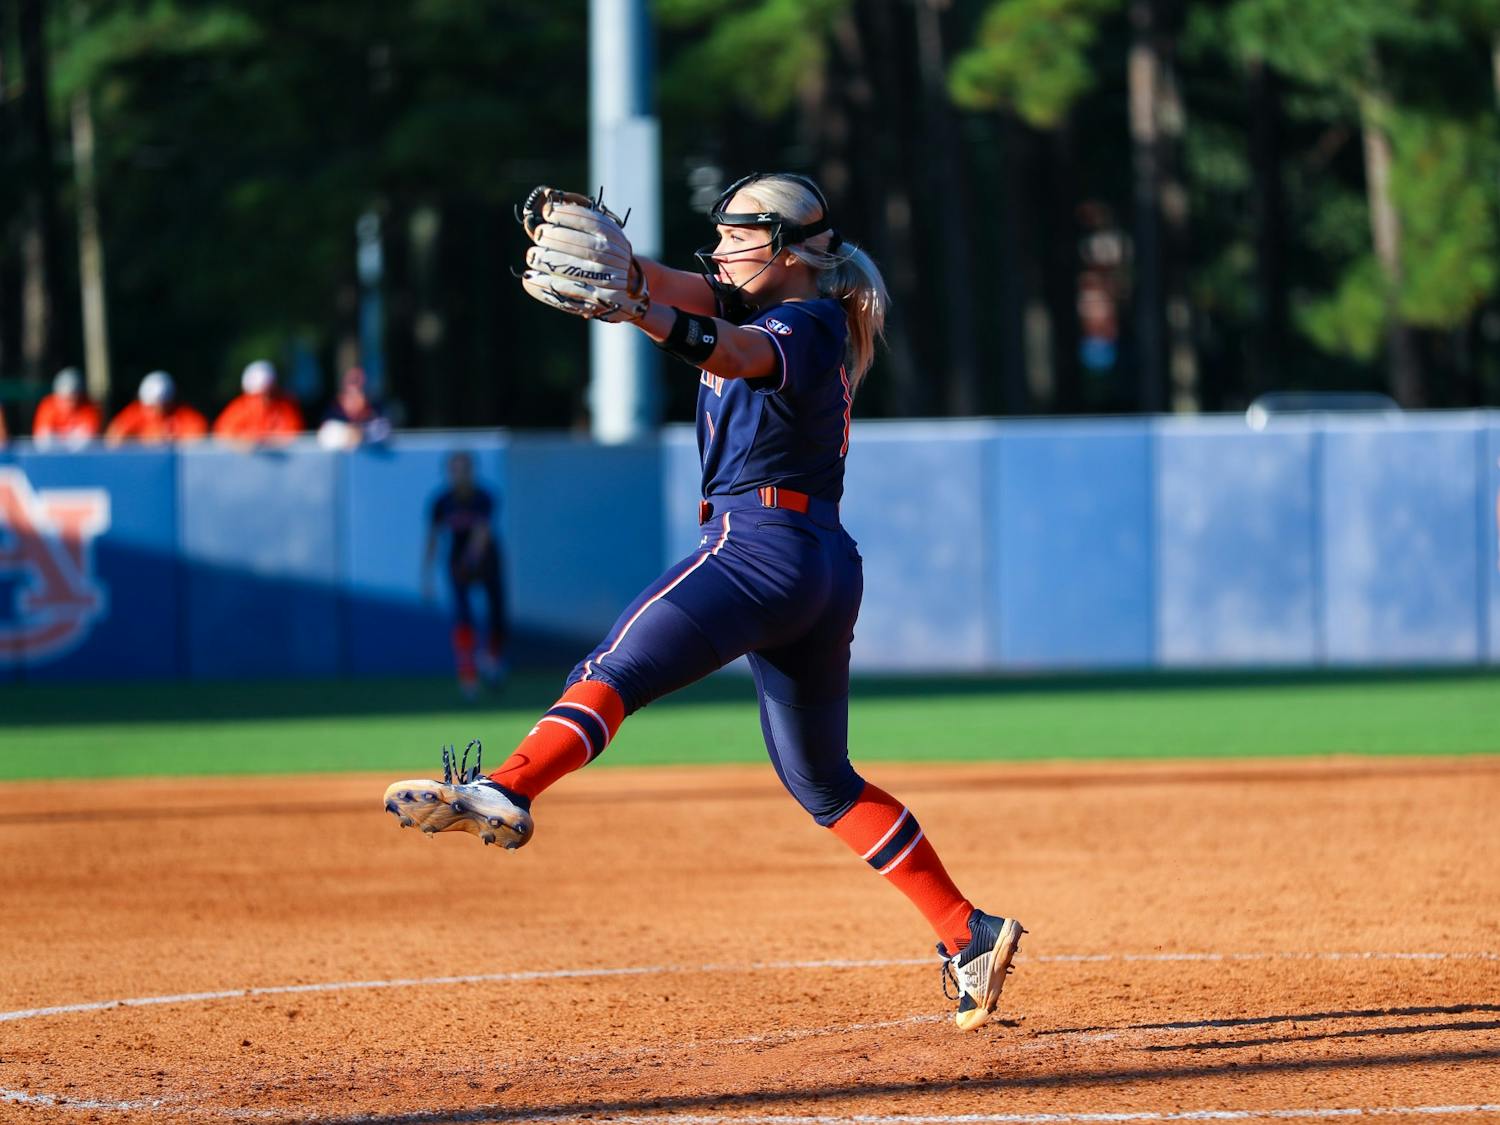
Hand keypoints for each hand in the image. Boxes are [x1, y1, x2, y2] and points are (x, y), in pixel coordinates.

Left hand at [518, 186, 648, 321]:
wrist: (626, 292)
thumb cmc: (602, 258)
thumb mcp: (597, 238)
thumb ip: (571, 228)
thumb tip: (535, 219)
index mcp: (614, 239)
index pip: (593, 222)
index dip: (568, 216)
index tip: (548, 212)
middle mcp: (615, 260)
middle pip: (584, 246)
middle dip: (557, 238)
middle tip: (539, 234)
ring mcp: (607, 283)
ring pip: (576, 270)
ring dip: (549, 262)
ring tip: (532, 256)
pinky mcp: (597, 303)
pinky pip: (568, 294)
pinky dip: (546, 286)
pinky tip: (529, 280)